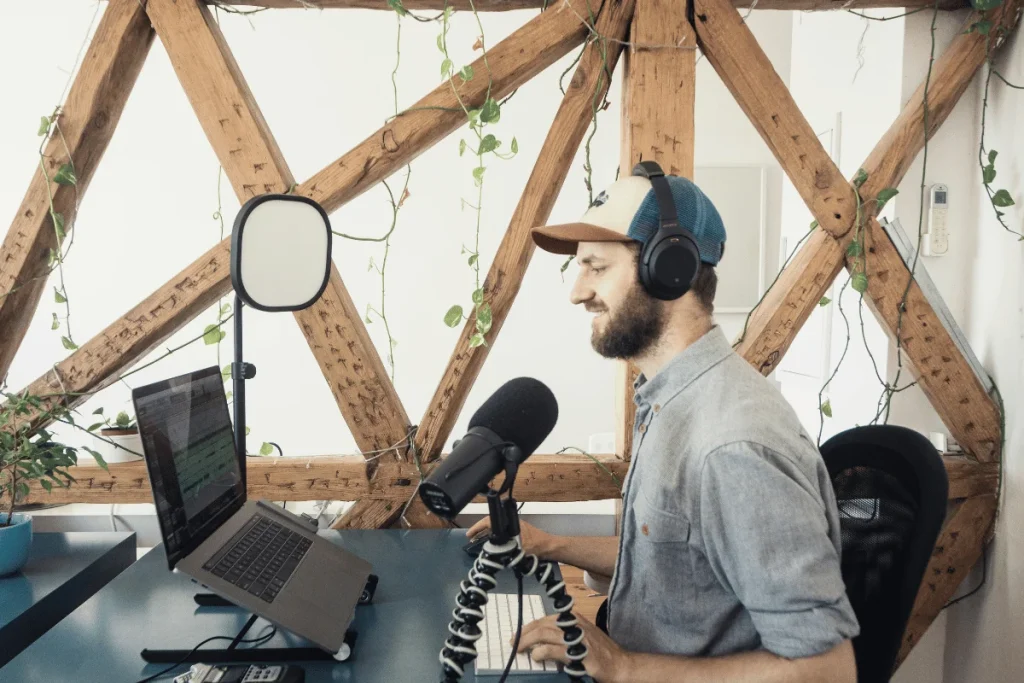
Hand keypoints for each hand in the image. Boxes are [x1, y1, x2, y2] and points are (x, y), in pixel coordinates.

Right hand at [465, 517, 556, 558]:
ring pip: (497, 530)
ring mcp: (516, 529)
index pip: (490, 521)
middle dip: (480, 531)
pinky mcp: (519, 535)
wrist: (551, 548)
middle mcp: (512, 524)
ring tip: (477, 543)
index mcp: (511, 523)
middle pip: (492, 524)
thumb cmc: (538, 546)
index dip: (478, 527)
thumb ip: (505, 551)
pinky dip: (495, 539)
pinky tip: (491, 547)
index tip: (469, 534)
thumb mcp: (518, 549)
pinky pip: (502, 535)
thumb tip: (491, 554)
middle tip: (471, 539)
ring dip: (487, 535)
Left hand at [515, 613, 629, 682]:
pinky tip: (536, 656)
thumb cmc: (601, 653)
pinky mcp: (579, 652)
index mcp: (574, 619)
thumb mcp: (582, 637)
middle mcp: (575, 624)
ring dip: (528, 641)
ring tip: (520, 649)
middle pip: (543, 624)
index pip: (546, 619)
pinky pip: (555, 649)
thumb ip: (564, 636)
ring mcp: (578, 637)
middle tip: (514, 643)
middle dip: (525, 633)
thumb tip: (541, 641)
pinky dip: (542, 652)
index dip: (530, 626)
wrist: (620, 665)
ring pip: (545, 634)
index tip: (519, 635)